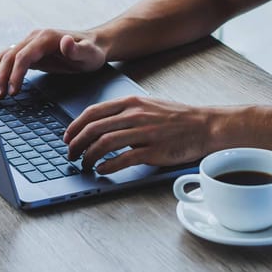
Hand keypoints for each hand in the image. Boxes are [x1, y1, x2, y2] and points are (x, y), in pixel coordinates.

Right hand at [0, 29, 106, 98]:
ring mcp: (30, 45)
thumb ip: (77, 49)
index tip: (13, 91)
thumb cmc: (92, 51)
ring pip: (4, 57)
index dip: (15, 73)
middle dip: (0, 76)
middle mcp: (34, 38)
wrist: (94, 45)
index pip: (23, 55)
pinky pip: (9, 61)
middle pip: (9, 56)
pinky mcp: (29, 54)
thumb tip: (65, 41)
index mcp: (46, 38)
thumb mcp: (90, 53)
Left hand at [63, 96, 219, 173]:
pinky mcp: (153, 151)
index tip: (67, 137)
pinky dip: (108, 166)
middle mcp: (135, 115)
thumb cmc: (176, 117)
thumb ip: (125, 111)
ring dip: (89, 156)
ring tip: (84, 164)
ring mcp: (144, 133)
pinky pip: (123, 159)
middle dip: (77, 144)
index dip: (75, 126)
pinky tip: (101, 169)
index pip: (93, 112)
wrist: (204, 125)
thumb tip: (100, 123)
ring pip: (104, 144)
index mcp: (131, 102)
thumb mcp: (148, 104)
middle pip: (94, 129)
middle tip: (71, 154)